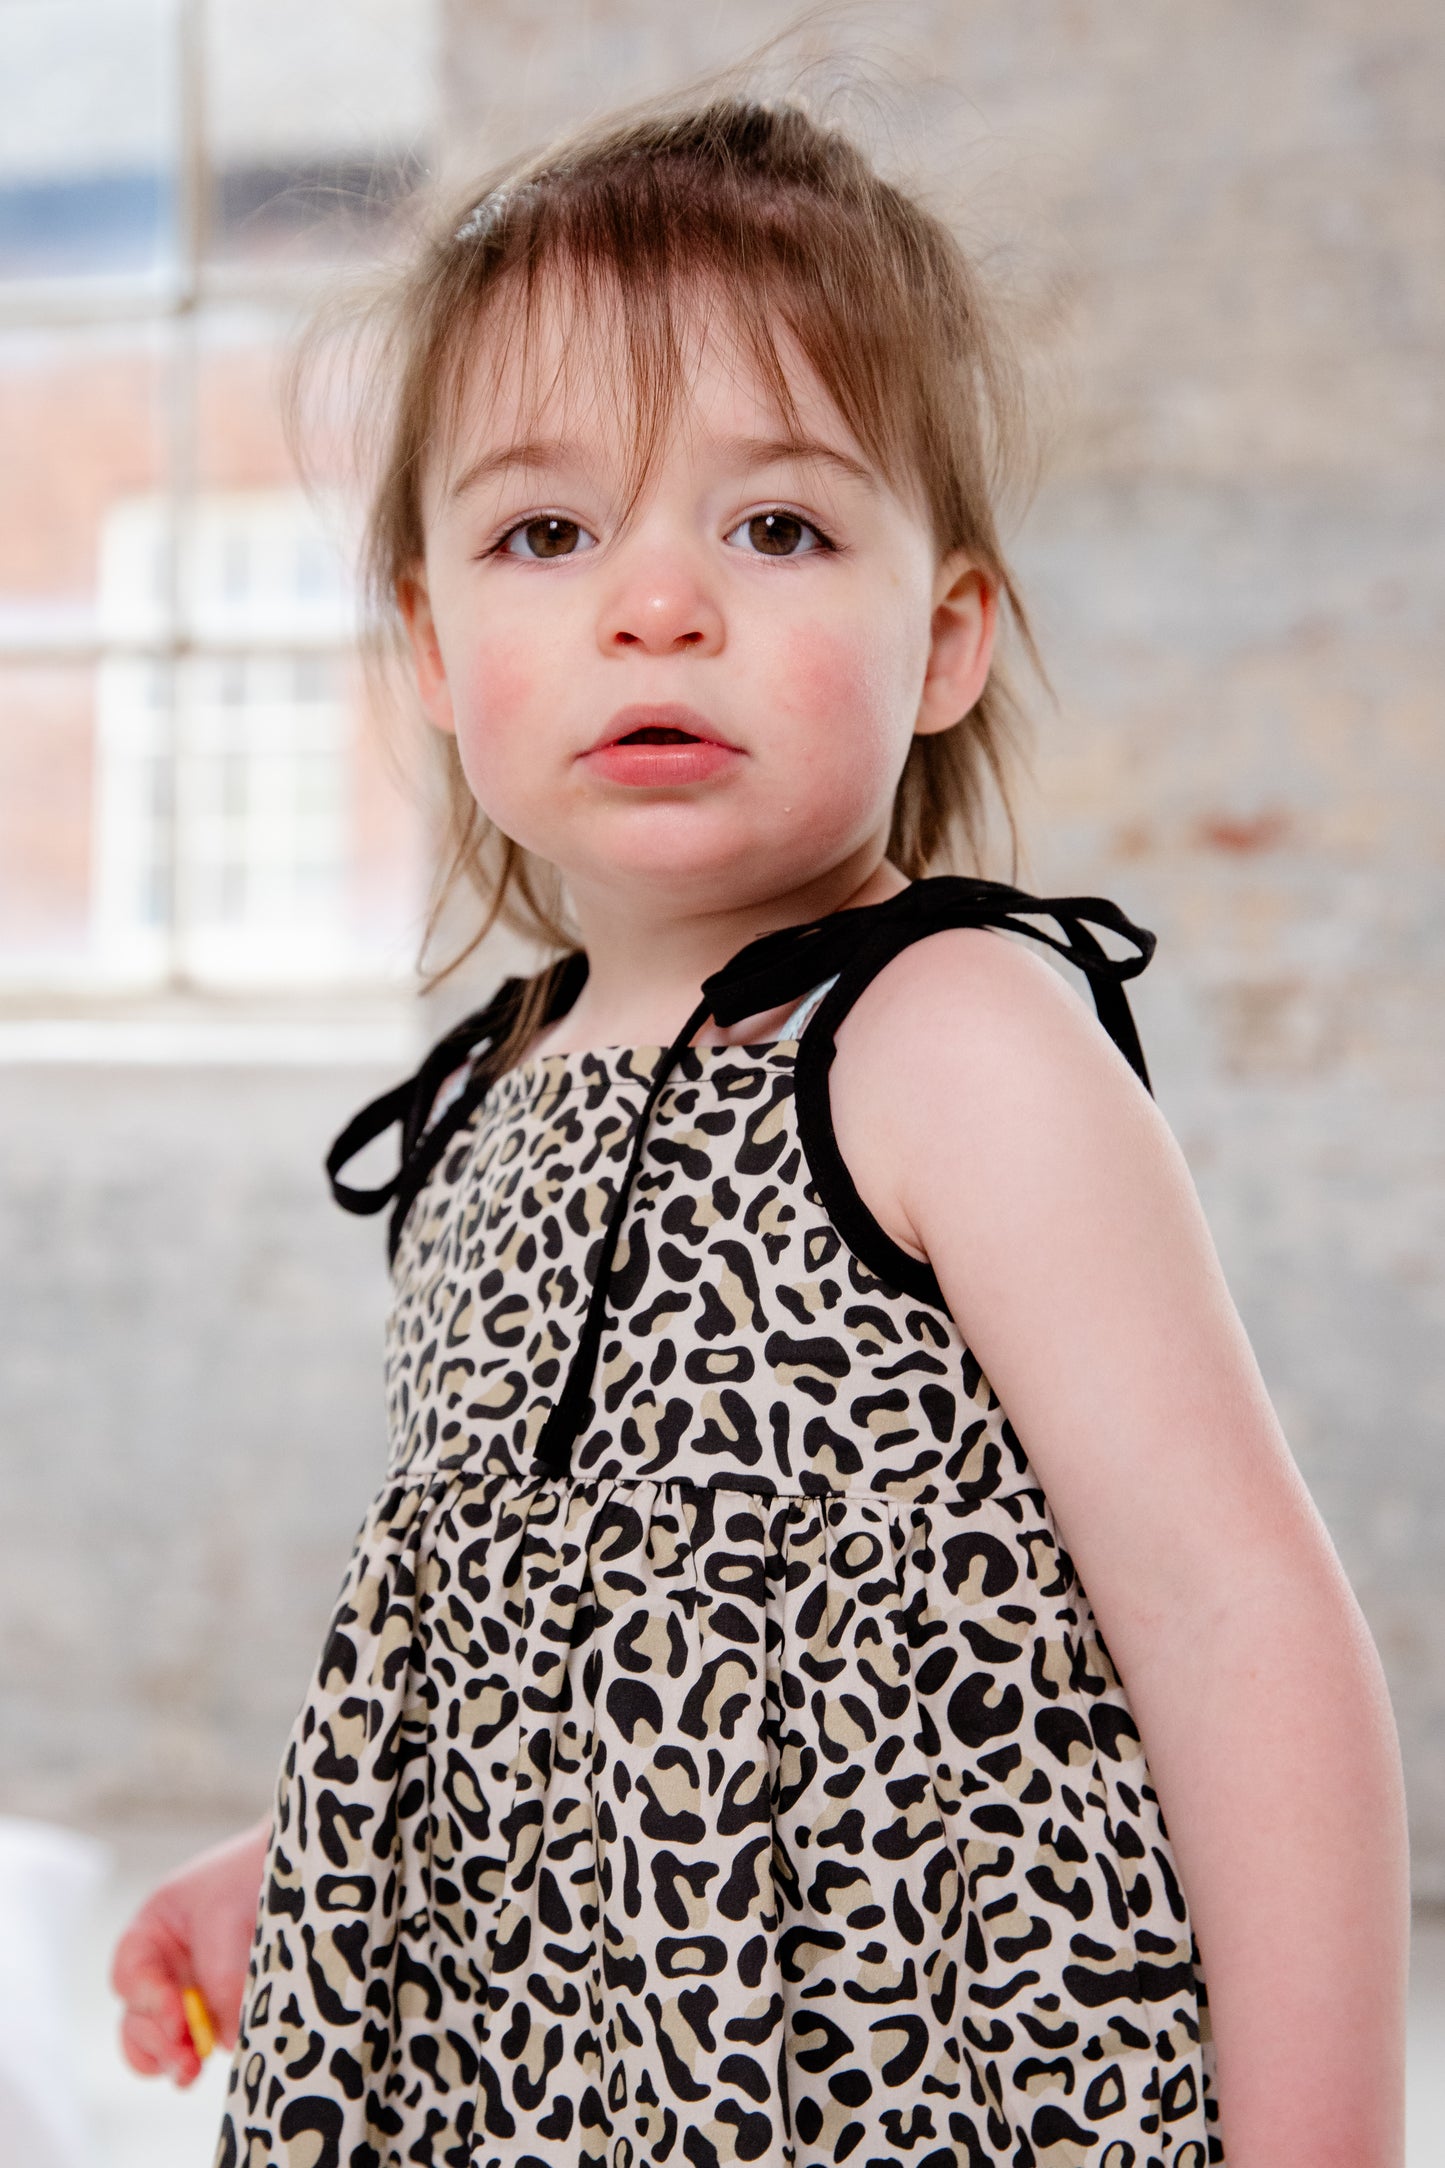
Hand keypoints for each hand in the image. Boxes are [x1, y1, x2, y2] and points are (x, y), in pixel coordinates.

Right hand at [110, 1815, 270, 2086]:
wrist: (296, 1870)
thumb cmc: (249, 1876)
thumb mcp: (226, 1916)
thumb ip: (221, 1977)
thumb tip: (224, 2040)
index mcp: (150, 1936)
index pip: (130, 1978)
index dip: (148, 2002)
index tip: (178, 2020)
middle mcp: (161, 1973)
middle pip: (137, 2021)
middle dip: (157, 2044)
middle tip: (186, 2060)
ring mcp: (187, 1998)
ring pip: (161, 2044)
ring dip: (173, 2060)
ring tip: (191, 2071)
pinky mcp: (217, 2016)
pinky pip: (200, 2047)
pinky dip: (201, 2058)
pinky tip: (211, 2066)